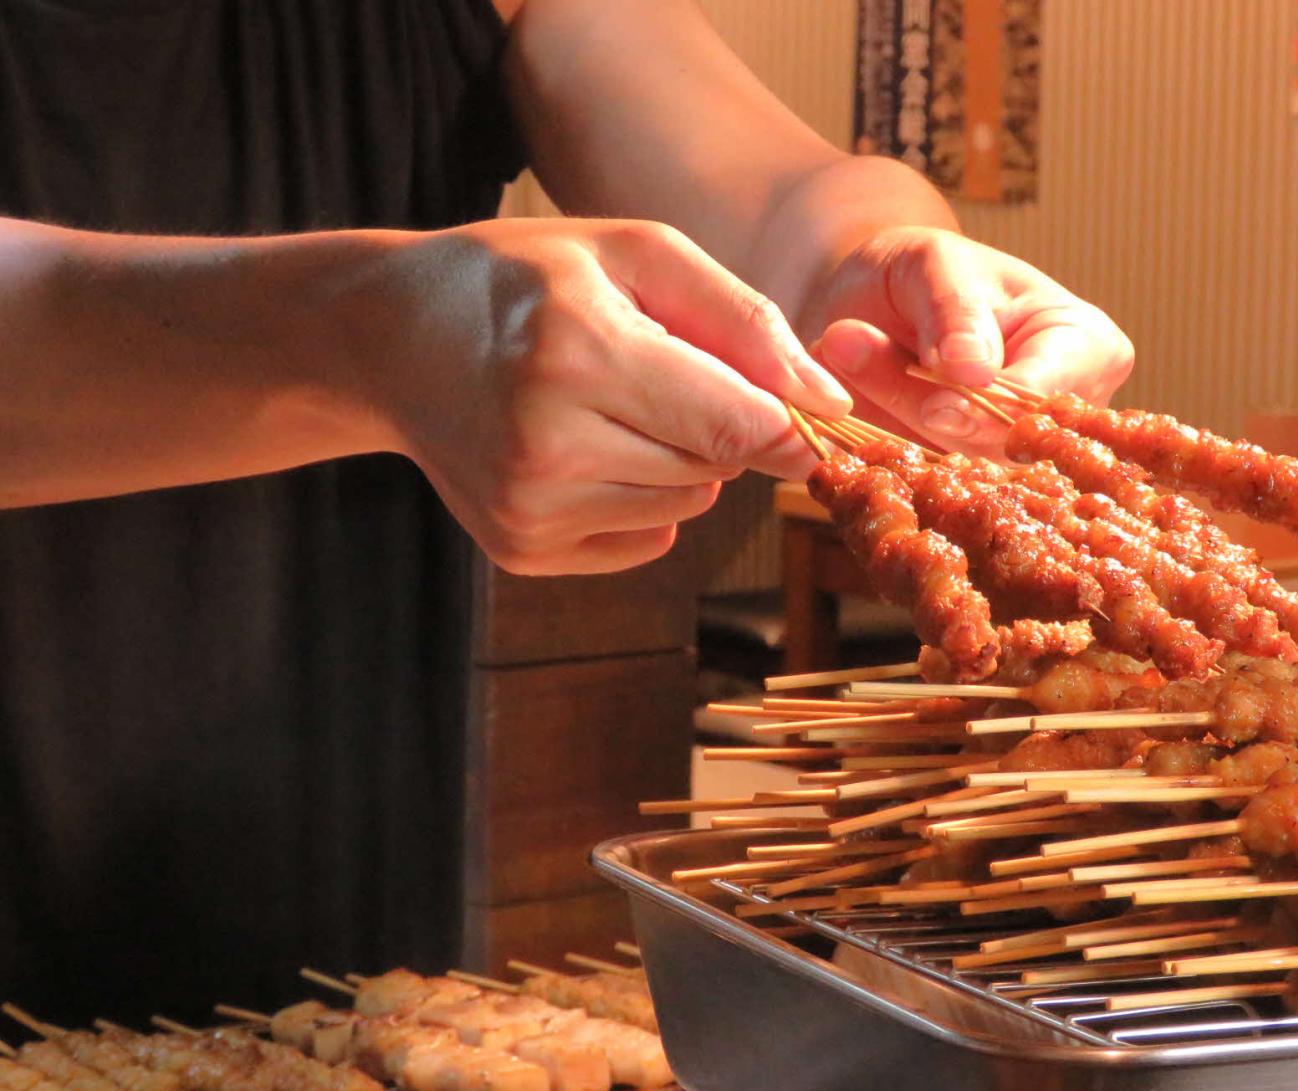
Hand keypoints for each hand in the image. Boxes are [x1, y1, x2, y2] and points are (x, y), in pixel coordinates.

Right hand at [363, 218, 849, 573]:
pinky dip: (641, 500)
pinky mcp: (521, 550)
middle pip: (714, 467)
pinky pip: (645, 542)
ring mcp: (528, 508)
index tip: (811, 411)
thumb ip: (744, 321)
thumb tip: (829, 400)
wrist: (392, 336)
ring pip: (686, 509)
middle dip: (721, 425)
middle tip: (666, 372)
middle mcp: (547, 444)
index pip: (735, 425)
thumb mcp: (636, 255)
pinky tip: (585, 448)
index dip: (789, 425)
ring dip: (680, 462)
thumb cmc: (527, 280)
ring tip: (615, 406)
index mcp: (579, 353)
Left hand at [807, 226, 1132, 455]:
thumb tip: (975, 374)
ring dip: (887, 417)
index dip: (991, 408)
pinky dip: (878, 445)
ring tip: (841, 346)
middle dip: (923, 407)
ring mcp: (1010, 456)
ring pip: (954, 465)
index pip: (1051, 399)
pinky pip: (921, 481)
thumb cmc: (925, 272)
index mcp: (1087, 348)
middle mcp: (1058, 415)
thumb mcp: (936, 264)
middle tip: (845, 344)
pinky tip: (847, 399)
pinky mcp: (960, 482)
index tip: (936, 407)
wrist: (875, 302)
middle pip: (1002, 442)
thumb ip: (956, 311)